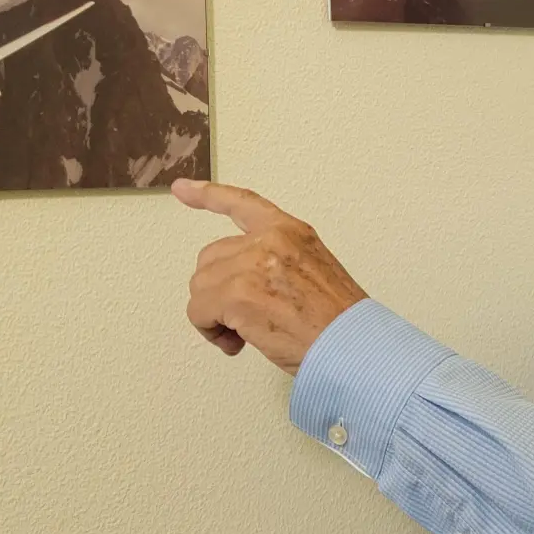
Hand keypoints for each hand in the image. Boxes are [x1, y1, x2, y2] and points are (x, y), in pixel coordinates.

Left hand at [170, 179, 368, 374]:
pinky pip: (199, 312)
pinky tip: (236, 343)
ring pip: (200, 287)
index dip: (208, 195)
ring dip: (214, 315)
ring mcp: (252, 264)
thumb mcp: (313, 271)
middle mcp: (270, 241)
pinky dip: (210, 331)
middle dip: (218, 292)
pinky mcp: (237, 294)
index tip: (182, 188)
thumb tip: (239, 283)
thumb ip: (277, 262)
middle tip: (243, 320)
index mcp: (290, 231)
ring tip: (244, 334)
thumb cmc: (337, 323)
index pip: (243, 203)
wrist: (351, 346)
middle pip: (211, 259)